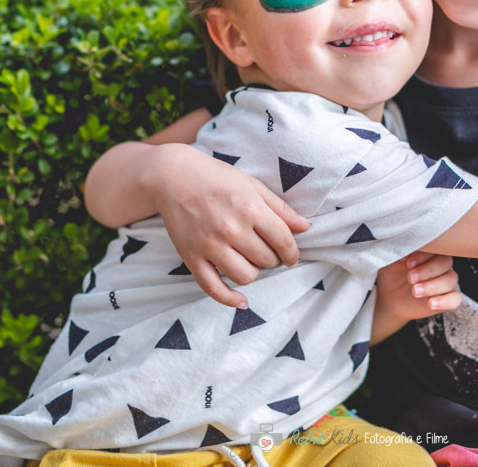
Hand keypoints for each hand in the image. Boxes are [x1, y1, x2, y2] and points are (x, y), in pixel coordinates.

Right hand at [153, 144, 309, 307]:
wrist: (172, 176)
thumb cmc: (216, 178)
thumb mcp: (252, 185)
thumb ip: (280, 208)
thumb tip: (305, 227)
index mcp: (250, 208)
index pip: (283, 241)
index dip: (292, 252)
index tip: (291, 255)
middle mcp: (231, 229)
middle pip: (266, 260)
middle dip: (273, 259)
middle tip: (268, 251)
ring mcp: (210, 245)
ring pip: (245, 276)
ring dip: (254, 272)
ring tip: (250, 260)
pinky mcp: (191, 257)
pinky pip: (213, 288)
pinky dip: (230, 299)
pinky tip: (242, 301)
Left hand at [375, 251, 461, 321]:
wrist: (391, 296)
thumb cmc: (393, 273)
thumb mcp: (392, 262)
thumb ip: (401, 254)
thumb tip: (408, 251)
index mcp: (430, 251)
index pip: (436, 248)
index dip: (424, 256)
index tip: (408, 263)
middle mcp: (441, 264)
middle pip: (445, 263)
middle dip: (428, 271)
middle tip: (410, 278)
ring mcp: (446, 281)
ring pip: (450, 280)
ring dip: (432, 286)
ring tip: (415, 291)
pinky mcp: (448, 298)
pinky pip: (455, 299)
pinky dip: (445, 301)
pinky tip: (430, 303)